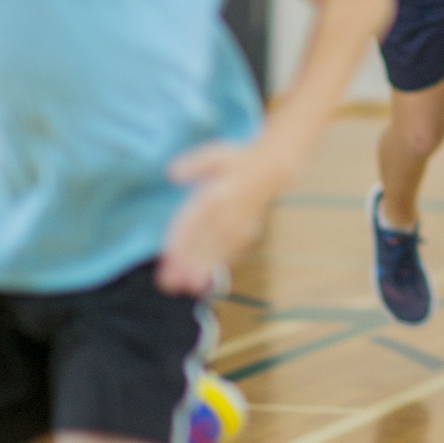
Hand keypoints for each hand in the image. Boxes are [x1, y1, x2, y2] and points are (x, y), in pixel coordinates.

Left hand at [160, 143, 273, 296]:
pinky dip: (220, 266)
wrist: (275, 169)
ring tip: (188, 288)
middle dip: (188, 263)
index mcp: (216, 194)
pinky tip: (207, 280)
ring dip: (203, 269)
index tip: (168, 259)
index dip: (180, 240)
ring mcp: (237, 224)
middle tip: (171, 284)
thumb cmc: (239, 161)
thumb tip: (173, 172)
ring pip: (219, 250)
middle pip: (204, 241)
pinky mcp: (244, 232)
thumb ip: (196, 163)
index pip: (193, 220)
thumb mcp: (217, 154)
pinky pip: (231, 251)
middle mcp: (227, 212)